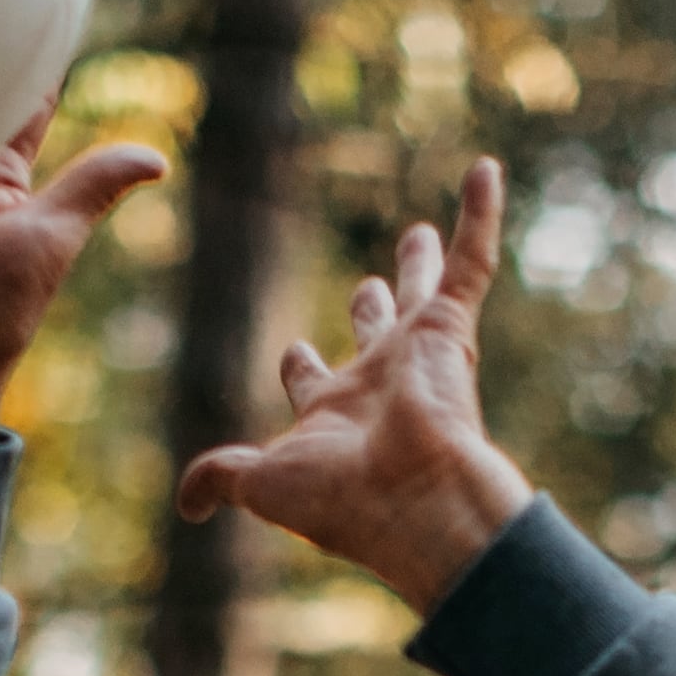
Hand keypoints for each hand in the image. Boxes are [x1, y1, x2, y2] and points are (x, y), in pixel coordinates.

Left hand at [175, 159, 536, 613]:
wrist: (417, 502)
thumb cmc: (344, 499)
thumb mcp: (264, 484)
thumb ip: (222, 476)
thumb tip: (189, 506)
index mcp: (334, 415)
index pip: (313, 381)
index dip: (301, 365)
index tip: (294, 350)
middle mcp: (379, 384)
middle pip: (374, 333)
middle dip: (372, 311)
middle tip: (371, 287)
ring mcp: (420, 358)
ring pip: (424, 294)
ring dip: (425, 264)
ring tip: (422, 233)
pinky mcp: (452, 333)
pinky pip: (472, 261)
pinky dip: (482, 216)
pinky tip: (486, 169)